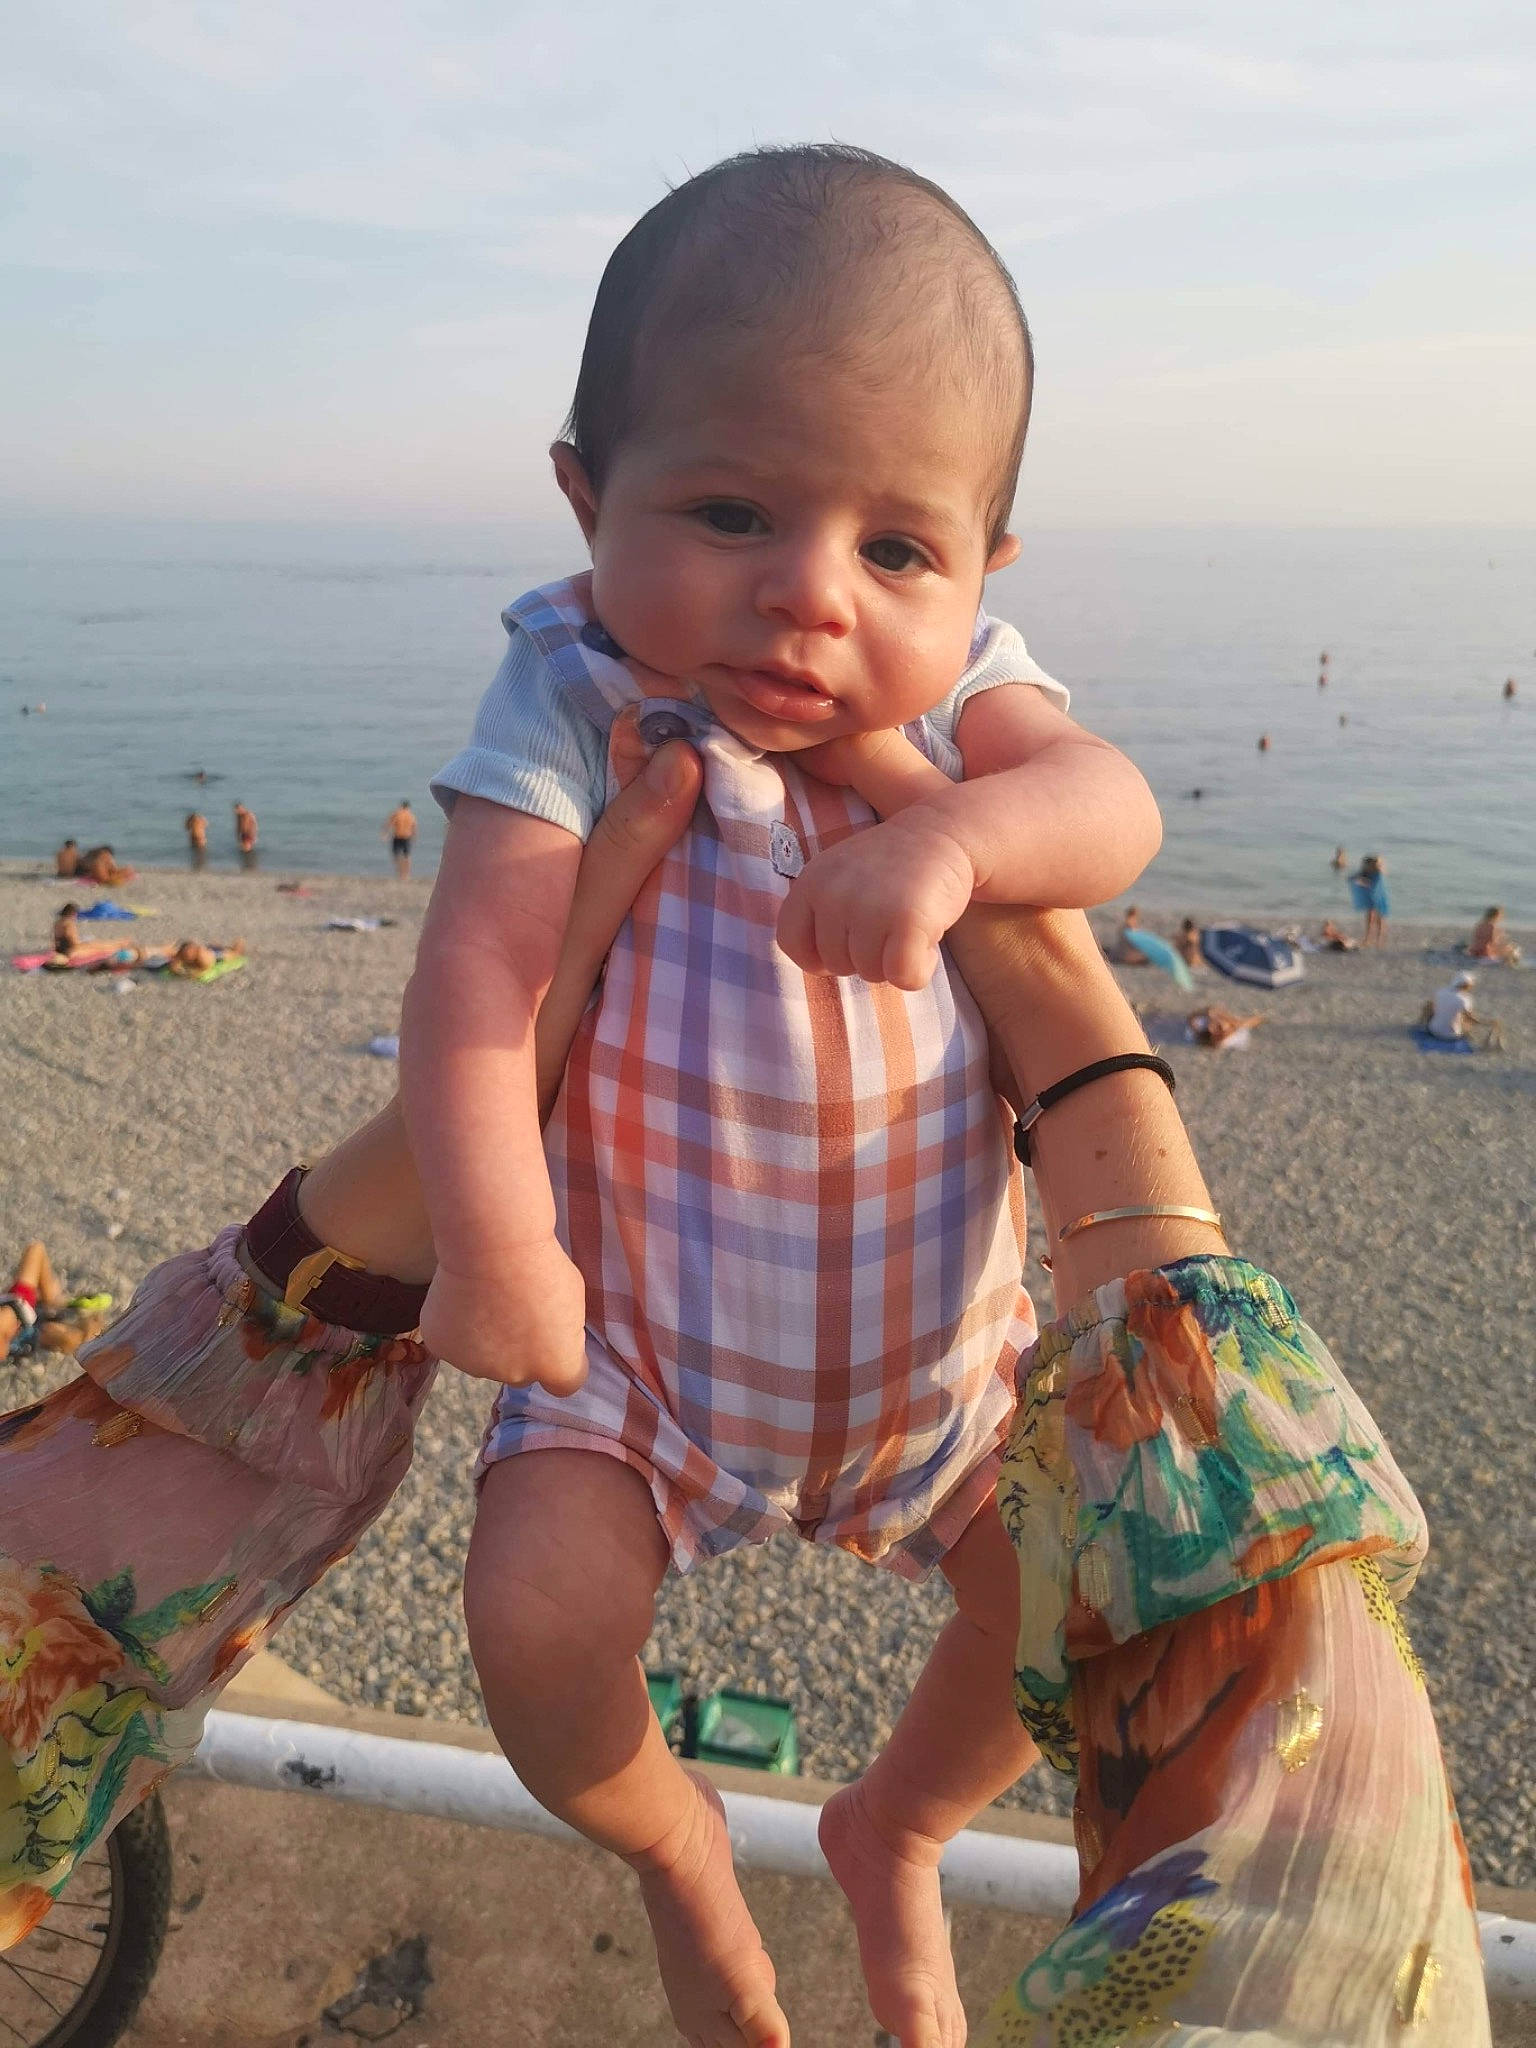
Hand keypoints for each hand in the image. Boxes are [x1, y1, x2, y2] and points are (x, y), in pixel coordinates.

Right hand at [419, 1235, 587, 1393]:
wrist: (491, 1245)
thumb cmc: (540, 1263)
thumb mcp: (571, 1299)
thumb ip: (561, 1332)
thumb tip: (546, 1340)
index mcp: (556, 1365)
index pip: (564, 1384)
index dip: (558, 1359)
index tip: (553, 1336)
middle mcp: (516, 1376)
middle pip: (520, 1370)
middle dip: (519, 1349)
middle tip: (514, 1308)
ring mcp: (476, 1366)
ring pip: (485, 1357)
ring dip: (486, 1339)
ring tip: (486, 1297)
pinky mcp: (443, 1349)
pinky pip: (455, 1342)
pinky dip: (457, 1325)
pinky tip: (461, 1296)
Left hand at [776, 806, 976, 989]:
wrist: (944, 833)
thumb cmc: (893, 867)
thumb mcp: (840, 877)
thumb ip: (820, 913)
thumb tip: (817, 966)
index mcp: (811, 882)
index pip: (791, 943)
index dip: (818, 956)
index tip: (847, 943)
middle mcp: (833, 895)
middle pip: (836, 965)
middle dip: (866, 955)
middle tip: (890, 922)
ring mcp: (869, 908)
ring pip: (870, 974)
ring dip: (895, 960)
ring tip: (909, 923)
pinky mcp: (907, 922)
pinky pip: (903, 977)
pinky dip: (919, 971)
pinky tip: (927, 943)